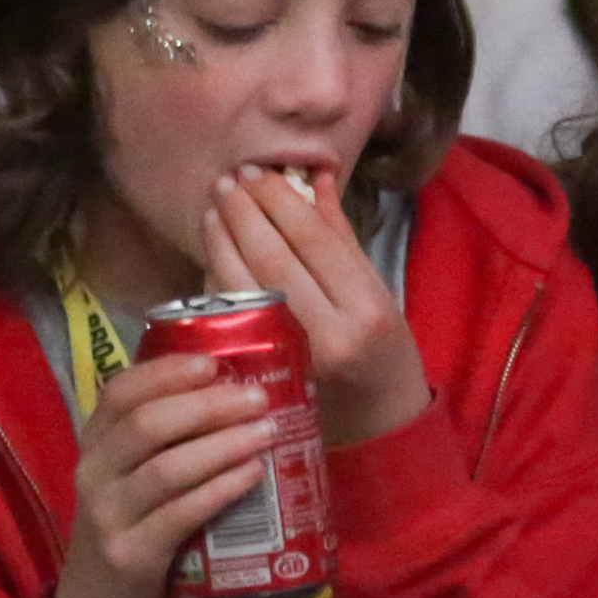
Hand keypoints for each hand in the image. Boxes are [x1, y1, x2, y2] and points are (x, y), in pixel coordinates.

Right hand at [50, 350, 279, 597]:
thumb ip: (166, 438)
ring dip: (222, 445)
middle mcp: (94, 474)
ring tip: (266, 432)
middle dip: (207, 406)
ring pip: (167, 469)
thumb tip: (238, 390)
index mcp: (95, 443)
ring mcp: (109, 516)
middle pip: (148, 425)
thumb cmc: (134, 524)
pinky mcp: (132, 555)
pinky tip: (252, 474)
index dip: (167, 372)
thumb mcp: (132, 476)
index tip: (214, 363)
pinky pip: (180, 515)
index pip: (121, 392)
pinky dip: (220, 490)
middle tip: (257, 398)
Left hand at [204, 165, 433, 449]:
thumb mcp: (378, 291)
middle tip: (226, 182)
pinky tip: (213, 255)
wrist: (380, 424)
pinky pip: (231, 320)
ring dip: (220, 244)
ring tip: (213, 209)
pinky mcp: (264, 374)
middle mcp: (328, 335)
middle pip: (272, 260)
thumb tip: (314, 177)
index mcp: (365, 308)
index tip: (257, 172)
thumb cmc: (384, 351)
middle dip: (243, 214)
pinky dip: (217, 283)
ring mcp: (291, 359)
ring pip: (243, 290)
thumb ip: (341, 237)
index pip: (312, 240)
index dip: (279, 201)